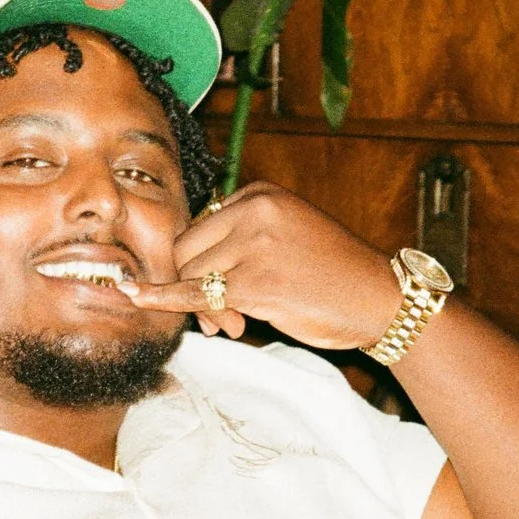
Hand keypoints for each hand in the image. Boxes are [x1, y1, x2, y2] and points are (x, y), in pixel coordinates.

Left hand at [125, 182, 403, 349]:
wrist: (378, 300)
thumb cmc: (333, 276)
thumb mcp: (286, 236)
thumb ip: (240, 241)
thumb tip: (183, 270)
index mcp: (260, 194)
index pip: (198, 226)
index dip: (195, 264)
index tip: (214, 291)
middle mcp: (255, 211)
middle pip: (185, 249)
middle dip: (189, 285)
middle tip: (216, 317)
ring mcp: (254, 245)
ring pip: (189, 275)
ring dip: (200, 308)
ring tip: (231, 325)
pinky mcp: (256, 282)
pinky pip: (195, 295)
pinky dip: (164, 301)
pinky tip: (139, 299)